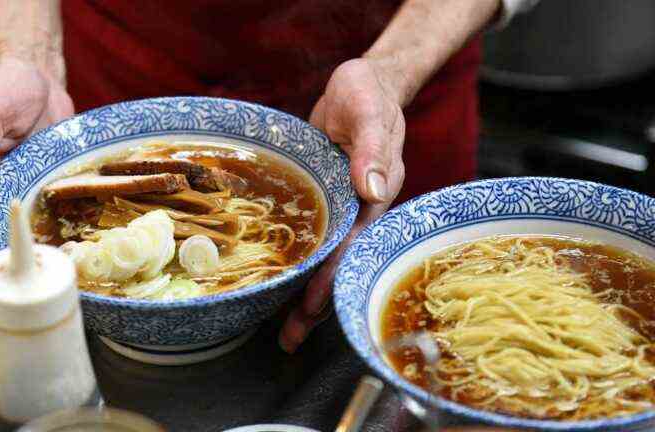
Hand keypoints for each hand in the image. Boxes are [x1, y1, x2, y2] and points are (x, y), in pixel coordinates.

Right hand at [0, 55, 73, 259]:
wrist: (37, 73)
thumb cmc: (5, 86)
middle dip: (11, 245)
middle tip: (31, 268)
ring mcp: (21, 180)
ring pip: (23, 217)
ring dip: (34, 237)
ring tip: (52, 260)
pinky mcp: (44, 176)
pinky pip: (47, 202)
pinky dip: (54, 218)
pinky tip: (69, 234)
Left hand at [279, 58, 406, 352]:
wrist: (365, 85)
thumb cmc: (369, 94)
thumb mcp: (369, 112)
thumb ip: (372, 148)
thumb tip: (370, 188)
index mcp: (377, 194)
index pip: (354, 243)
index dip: (333, 274)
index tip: (313, 303)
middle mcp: (361, 208)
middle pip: (340, 263)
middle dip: (318, 300)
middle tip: (291, 338)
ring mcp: (343, 208)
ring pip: (325, 258)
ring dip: (306, 292)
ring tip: (284, 331)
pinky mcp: (326, 201)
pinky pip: (313, 238)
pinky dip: (298, 262)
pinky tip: (280, 282)